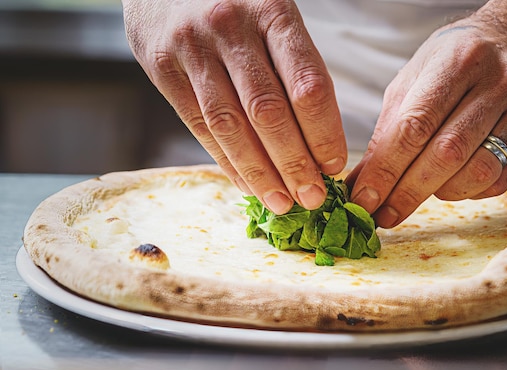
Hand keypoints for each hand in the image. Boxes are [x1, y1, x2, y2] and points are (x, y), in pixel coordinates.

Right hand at [122, 0, 346, 213]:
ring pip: (231, 125)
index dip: (324, 133)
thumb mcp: (272, 13)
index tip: (335, 165)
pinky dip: (225, 161)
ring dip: (260, 172)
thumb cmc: (235, 0)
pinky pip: (198, 126)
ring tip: (282, 202)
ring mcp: (192, 47)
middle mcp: (232, 28)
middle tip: (313, 197)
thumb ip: (292, 65)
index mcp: (273, 11)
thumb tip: (317, 140)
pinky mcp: (162, 66)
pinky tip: (247, 184)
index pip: (308, 84)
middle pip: (269, 112)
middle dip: (294, 162)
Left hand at [347, 20, 506, 227]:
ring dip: (439, 192)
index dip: (386, 169)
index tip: (364, 199)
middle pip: (447, 152)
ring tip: (418, 191)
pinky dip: (467, 192)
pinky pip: (499, 180)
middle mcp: (497, 82)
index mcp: (457, 61)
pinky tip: (449, 184)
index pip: (415, 126)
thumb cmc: (451, 64)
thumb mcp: (411, 82)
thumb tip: (362, 184)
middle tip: (383, 215)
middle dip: (408, 191)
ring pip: (479, 171)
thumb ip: (386, 133)